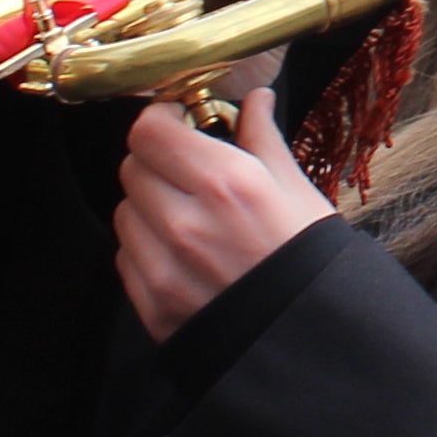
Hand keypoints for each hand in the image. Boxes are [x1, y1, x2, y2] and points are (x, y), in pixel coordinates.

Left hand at [109, 86, 333, 342]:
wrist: (310, 338)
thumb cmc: (312, 261)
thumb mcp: (298, 191)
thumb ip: (264, 139)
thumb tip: (256, 99)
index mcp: (226, 184)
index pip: (149, 132)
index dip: (161, 120)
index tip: (179, 122)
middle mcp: (185, 222)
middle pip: (132, 167)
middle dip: (157, 160)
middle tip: (186, 168)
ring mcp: (163, 267)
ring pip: (125, 211)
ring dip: (148, 204)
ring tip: (187, 215)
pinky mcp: (151, 304)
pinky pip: (126, 255)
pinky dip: (146, 246)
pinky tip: (182, 253)